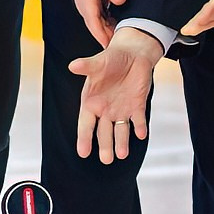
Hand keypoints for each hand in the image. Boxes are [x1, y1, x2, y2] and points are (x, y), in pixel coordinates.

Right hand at [69, 28, 159, 162]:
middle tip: (106, 159)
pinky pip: (138, 120)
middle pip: (104, 133)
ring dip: (122, 142)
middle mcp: (106, 110)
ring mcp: (122, 110)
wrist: (133, 54)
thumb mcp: (99, 63)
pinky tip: (140, 134)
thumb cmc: (112, 59)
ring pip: (121, 130)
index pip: (86, 124)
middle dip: (105, 146)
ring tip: (122, 154)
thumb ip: (87, 66)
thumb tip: (73, 65)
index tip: (83, 153)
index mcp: (92, 102)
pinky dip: (139, 127)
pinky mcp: (137, 106)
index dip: (84, 138)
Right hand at [72, 0, 125, 44]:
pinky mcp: (93, 6)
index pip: (93, 21)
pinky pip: (101, 20)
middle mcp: (84, 5)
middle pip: (95, 26)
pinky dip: (108, 27)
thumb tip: (120, 0)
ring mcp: (88, 6)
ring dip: (107, 34)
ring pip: (98, 24)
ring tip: (120, 48)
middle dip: (105, 39)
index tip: (109, 46)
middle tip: (118, 53)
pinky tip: (119, 33)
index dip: (101, 34)